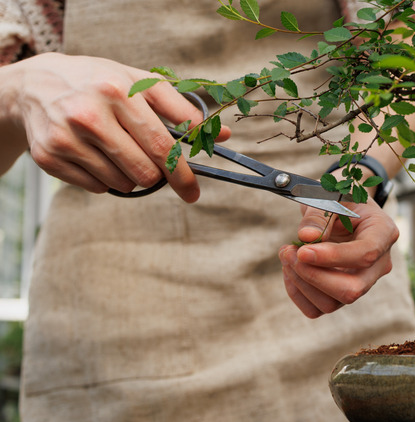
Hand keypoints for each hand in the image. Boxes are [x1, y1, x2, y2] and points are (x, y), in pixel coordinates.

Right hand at [0, 52, 229, 201]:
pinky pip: (97, 187)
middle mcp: (89, 115)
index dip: (182, 173)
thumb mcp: (140, 83)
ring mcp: (66, 138)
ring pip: (122, 183)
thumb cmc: (100, 83)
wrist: (36, 84)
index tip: (193, 191)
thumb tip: (223, 135)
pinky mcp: (49, 157)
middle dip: (158, 175)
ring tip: (118, 149)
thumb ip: (183, 109)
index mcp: (117, 92)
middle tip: (155, 166)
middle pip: (144, 172)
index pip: (161, 145)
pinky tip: (95, 154)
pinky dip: (105, 178)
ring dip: (130, 175)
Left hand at [278, 200, 399, 317]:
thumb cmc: (339, 198)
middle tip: (289, 252)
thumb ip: (319, 215)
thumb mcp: (330, 195)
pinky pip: (318, 308)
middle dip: (314, 276)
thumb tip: (306, 237)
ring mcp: (362, 282)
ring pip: (332, 303)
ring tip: (286, 254)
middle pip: (352, 290)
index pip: (365, 255)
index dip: (332, 257)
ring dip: (301, 283)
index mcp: (383, 233)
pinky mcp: (342, 293)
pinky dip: (298, 293)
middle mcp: (378, 264)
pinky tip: (290, 270)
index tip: (302, 250)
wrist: (342, 207)